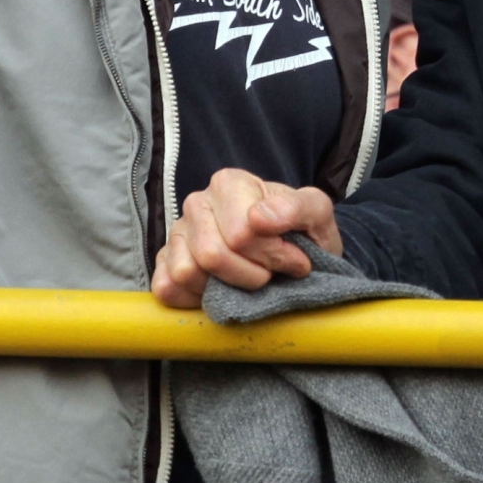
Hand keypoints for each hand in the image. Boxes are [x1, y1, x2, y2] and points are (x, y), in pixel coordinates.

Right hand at [151, 168, 340, 307]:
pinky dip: (194, 299)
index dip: (273, 256)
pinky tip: (221, 291)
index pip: (242, 234)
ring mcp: (178, 233)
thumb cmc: (301, 231)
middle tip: (271, 274)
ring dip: (225, 289)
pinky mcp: (165, 263)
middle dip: (251, 275)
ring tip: (247, 280)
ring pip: (187, 273)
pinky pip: (167, 289)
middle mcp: (197, 203)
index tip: (295, 259)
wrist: (293, 252)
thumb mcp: (317, 213)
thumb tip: (259, 218)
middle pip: (212, 255)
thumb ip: (297, 208)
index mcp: (229, 183)